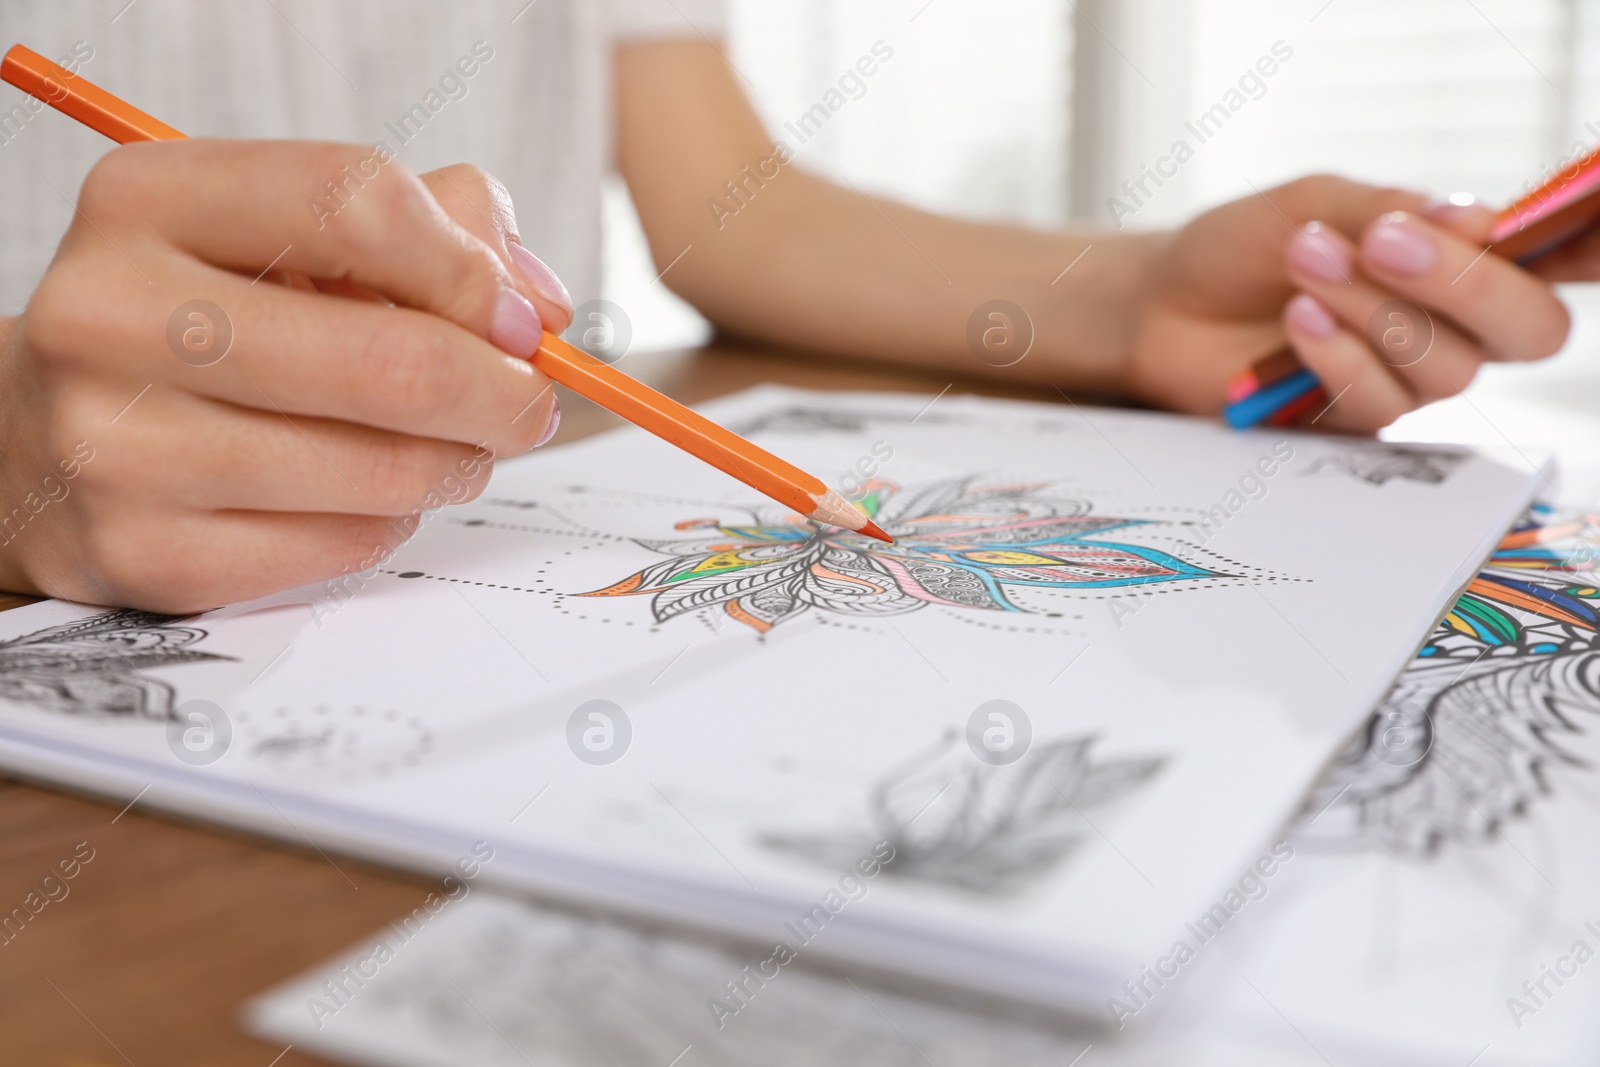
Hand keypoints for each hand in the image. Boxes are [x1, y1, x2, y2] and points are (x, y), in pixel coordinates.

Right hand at [0, 140, 572, 611]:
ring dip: (456, 463)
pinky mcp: (146, 552)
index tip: (518, 318)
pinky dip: (391, 522)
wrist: (45, 438)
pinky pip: (346, 544)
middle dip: (500, 394)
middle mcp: (110, 314)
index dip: (472, 269)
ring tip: (448, 448)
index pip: (358, 203)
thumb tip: (537, 306)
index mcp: (148, 198)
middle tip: (527, 405)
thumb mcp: (290, 234)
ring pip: (384, 470)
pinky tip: (364, 495)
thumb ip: (433, 224)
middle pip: (392, 361)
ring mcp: (117, 444)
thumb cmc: (204, 322)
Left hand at [1122, 175, 1569, 431]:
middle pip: (1529, 329)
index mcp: (1462, 261)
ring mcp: (1408, 380)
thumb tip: (1481, 218)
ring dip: (1375, 310)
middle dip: (1464, 283)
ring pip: (1448, 367)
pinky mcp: (1354, 426)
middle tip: (1385, 242)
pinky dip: (1342, 354)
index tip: (1549, 233)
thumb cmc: (1243, 247)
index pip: (1555, 264)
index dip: (1579, 252)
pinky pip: (1384, 405)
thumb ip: (1394, 209)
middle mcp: (1453, 327)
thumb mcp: (1315, 204)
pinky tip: (1298, 317)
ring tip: (1306, 264)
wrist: (1161, 305)